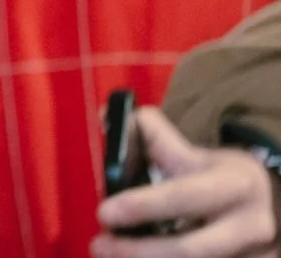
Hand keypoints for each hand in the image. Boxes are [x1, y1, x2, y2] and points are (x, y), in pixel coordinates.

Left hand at [95, 108, 278, 257]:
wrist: (267, 204)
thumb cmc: (220, 178)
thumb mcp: (195, 152)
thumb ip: (152, 136)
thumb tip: (107, 119)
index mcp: (235, 185)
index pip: (183, 196)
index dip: (142, 206)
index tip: (105, 213)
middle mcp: (250, 226)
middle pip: (190, 249)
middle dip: (139, 250)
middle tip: (100, 245)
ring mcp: (254, 256)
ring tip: (113, 255)